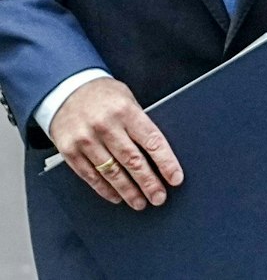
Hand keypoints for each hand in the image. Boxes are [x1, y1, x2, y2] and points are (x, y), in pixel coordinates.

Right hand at [48, 77, 182, 209]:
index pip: (151, 141)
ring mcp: (86, 140)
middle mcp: (106, 127)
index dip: (166, 162)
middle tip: (159, 197)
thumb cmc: (104, 95)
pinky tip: (116, 196)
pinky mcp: (69, 150)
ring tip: (140, 202)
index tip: (175, 178)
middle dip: (148, 182)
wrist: (65, 88)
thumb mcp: (128, 99)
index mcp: (126, 112)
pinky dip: (104, 189)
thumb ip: (140, 123)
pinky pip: (89, 175)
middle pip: (132, 161)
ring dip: (128, 191)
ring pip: (111, 172)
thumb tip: (159, 153)